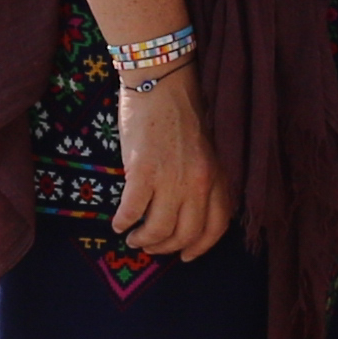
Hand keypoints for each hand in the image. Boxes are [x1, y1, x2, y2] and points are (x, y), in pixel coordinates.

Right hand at [113, 71, 233, 258]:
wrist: (162, 81)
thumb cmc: (184, 112)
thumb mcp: (208, 149)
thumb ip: (206, 179)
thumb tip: (190, 212)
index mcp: (218, 176)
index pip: (216, 227)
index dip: (200, 247)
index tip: (186, 257)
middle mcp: (199, 182)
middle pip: (185, 235)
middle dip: (166, 248)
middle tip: (151, 246)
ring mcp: (172, 178)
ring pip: (159, 231)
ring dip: (144, 241)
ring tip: (133, 237)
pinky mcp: (143, 171)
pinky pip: (132, 211)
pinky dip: (124, 222)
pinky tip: (119, 222)